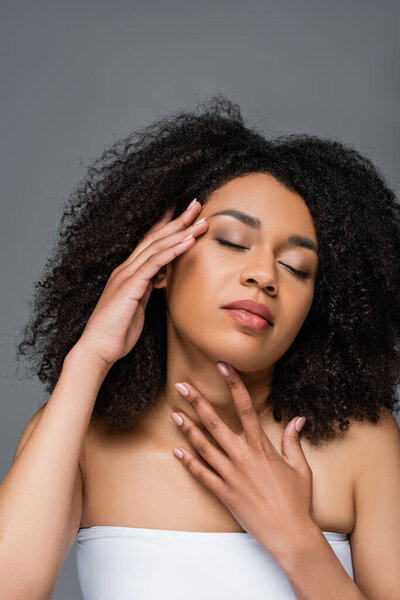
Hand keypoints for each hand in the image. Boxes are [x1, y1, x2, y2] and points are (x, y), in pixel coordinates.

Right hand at [77, 199, 207, 367]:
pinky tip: (188, 241)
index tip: (181, 212)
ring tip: (200, 220)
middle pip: (155, 238)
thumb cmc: (117, 331)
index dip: (165, 226)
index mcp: (127, 273)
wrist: (99, 348)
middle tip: (196, 205)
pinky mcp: (130, 285)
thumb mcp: (136, 306)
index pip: (148, 243)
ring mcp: (127, 275)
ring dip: (181, 231)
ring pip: (157, 246)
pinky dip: (173, 250)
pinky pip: (155, 263)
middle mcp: (126, 269)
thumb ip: (144, 291)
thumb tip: (156, 282)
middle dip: (177, 220)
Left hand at [171, 362, 315, 557]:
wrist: (290, 534)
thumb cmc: (297, 501)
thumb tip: (297, 419)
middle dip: (198, 402)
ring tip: (174, 414)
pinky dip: (188, 463)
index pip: (245, 407)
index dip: (233, 385)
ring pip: (204, 447)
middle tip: (182, 386)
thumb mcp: (300, 467)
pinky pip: (202, 475)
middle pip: (216, 423)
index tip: (222, 367)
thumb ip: (293, 441)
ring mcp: (231, 476)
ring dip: (188, 429)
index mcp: (261, 447)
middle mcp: (243, 458)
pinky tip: (177, 451)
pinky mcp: (224, 493)